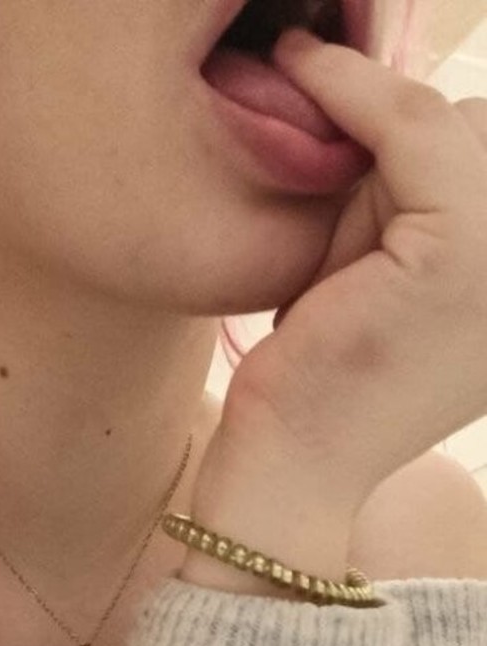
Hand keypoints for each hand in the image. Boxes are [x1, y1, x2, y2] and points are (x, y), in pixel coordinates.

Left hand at [207, 26, 486, 515]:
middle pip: (478, 135)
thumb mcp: (390, 275)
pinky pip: (407, 126)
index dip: (423, 136)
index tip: (341, 70)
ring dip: (376, 166)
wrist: (290, 470)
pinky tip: (300, 63)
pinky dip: (350, 91)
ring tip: (336, 267)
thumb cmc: (322, 379)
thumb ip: (412, 202)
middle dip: (401, 164)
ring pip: (446, 127)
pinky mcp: (464, 248)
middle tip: (342, 258)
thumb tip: (384, 105)